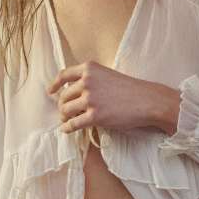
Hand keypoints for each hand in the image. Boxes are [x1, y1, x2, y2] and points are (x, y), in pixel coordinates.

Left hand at [46, 60, 174, 134]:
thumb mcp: (108, 75)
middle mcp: (87, 81)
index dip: (55, 84)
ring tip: (68, 120)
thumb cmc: (131, 90)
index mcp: (90, 69)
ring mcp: (90, 99)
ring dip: (65, 117)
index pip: (64, 75)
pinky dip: (67, 127)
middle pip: (64, 96)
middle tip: (65, 112)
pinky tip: (66, 129)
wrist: (147, 101)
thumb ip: (91, 80)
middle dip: (63, 105)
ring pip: (66, 110)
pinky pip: (73, 124)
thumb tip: (75, 93)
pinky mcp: (95, 116)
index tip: (50, 91)